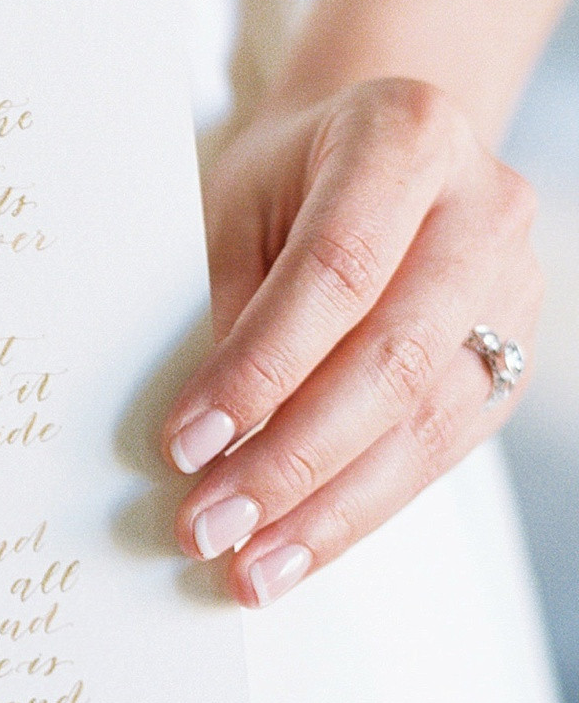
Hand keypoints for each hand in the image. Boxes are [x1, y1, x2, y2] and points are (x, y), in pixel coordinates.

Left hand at [165, 78, 540, 604]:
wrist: (380, 150)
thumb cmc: (291, 176)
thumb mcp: (237, 204)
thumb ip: (230, 304)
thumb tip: (207, 442)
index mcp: (407, 137)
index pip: (337, 270)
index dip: (260, 368)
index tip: (187, 443)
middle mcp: (485, 206)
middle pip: (391, 357)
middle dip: (291, 460)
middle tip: (209, 526)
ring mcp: (515, 285)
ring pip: (427, 420)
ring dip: (329, 508)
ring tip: (251, 565)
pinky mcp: (515, 355)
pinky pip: (441, 449)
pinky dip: (363, 506)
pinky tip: (300, 546)